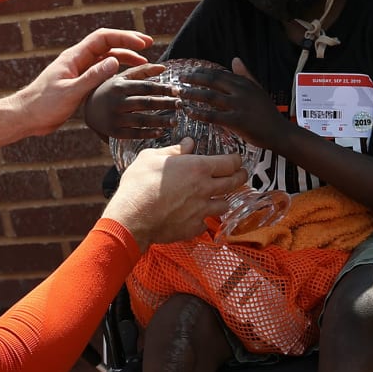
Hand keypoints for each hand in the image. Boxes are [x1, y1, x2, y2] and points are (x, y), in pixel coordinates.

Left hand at [9, 28, 154, 135]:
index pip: (103, 38)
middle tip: (148, 46)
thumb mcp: (71, 92)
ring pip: (105, 59)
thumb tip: (115, 61)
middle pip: (107, 45)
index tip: (142, 44)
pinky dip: (115, 73)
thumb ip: (93, 77)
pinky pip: (101, 73)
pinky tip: (126, 80)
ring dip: (124, 58)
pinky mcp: (78, 84)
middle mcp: (77, 61)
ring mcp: (78, 72)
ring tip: (143, 63)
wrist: (26, 117)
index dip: (124, 38)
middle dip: (128, 43)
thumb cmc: (43, 104)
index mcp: (74, 57)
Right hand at [82, 63, 174, 140]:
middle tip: (180, 105)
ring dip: (160, 121)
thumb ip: (143, 71)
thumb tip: (163, 68)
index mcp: (120, 86)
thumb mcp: (123, 78)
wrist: (87, 109)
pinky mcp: (114, 132)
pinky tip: (161, 132)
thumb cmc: (110, 90)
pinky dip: (149, 134)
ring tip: (175, 121)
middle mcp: (117, 102)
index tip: (178, 91)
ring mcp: (115, 118)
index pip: (147, 87)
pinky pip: (134, 134)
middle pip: (146, 103)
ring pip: (142, 120)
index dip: (164, 89)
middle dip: (165, 104)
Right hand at [101, 137, 248, 246]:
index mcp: (198, 168)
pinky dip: (203, 219)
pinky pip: (205, 223)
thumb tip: (188, 143)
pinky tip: (196, 216)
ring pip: (225, 205)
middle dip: (241, 176)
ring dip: (223, 199)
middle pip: (234, 183)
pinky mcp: (193, 228)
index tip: (236, 159)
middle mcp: (205, 189)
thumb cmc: (138, 185)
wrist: (131, 218)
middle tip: (241, 174)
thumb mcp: (151, 157)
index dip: (236, 160)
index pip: (230, 163)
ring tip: (219, 196)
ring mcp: (201, 211)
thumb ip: (174, 150)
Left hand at [174, 58, 291, 152]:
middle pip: (212, 81)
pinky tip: (189, 112)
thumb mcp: (257, 89)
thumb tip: (235, 58)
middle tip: (179, 79)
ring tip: (179, 94)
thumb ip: (245, 74)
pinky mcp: (237, 121)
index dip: (201, 72)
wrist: (279, 132)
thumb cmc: (267, 112)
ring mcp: (239, 106)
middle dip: (193, 79)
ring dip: (192, 94)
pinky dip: (199, 113)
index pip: (218, 73)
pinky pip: (214, 116)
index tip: (189, 73)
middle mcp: (241, 91)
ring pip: (210, 97)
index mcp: (244, 83)